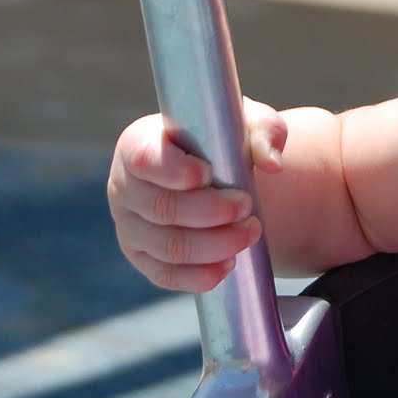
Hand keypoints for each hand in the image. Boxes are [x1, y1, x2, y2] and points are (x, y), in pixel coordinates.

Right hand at [107, 100, 288, 291]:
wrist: (214, 174)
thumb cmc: (221, 141)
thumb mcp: (244, 123)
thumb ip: (263, 130)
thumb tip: (273, 163)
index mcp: (139, 144)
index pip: (144, 159)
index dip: (173, 170)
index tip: (208, 174)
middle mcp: (125, 187)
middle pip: (161, 208)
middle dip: (210, 212)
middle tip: (247, 206)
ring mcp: (130, 226)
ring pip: (167, 246)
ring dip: (214, 245)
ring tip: (250, 233)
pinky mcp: (143, 258)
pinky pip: (165, 274)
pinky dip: (199, 275)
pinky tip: (228, 265)